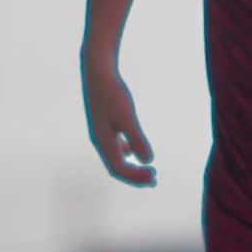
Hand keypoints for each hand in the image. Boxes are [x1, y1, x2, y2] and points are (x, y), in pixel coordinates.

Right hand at [81, 62, 156, 185]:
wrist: (97, 71)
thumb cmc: (113, 93)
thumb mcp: (127, 117)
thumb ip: (137, 139)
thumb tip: (148, 161)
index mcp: (103, 142)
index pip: (119, 169)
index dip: (136, 177)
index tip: (154, 176)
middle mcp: (100, 140)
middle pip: (116, 167)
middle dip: (134, 176)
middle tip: (153, 180)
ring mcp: (100, 132)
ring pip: (115, 157)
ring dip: (131, 166)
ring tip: (147, 170)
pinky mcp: (104, 122)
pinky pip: (114, 146)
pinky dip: (125, 152)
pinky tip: (132, 150)